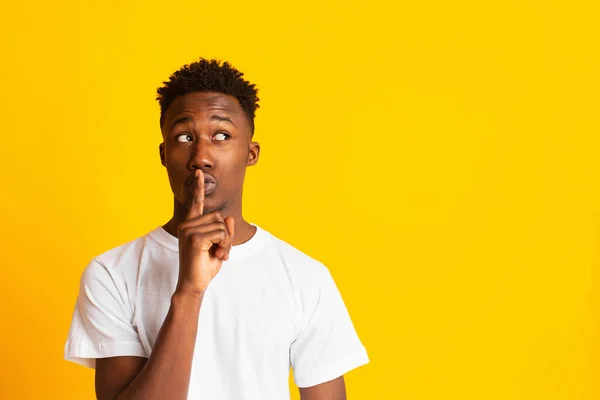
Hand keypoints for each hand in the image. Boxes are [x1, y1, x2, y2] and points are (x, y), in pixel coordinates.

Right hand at [176, 169, 234, 296]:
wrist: (194, 284)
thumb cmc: (205, 266)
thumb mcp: (220, 245)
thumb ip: (225, 231)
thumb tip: (229, 219)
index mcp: (190, 225)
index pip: (196, 203)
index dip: (198, 188)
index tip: (199, 173)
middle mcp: (187, 225)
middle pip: (218, 216)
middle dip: (225, 234)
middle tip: (219, 251)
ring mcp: (189, 230)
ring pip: (222, 226)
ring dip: (225, 242)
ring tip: (216, 254)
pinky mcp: (194, 238)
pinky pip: (221, 234)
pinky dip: (224, 245)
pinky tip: (216, 255)